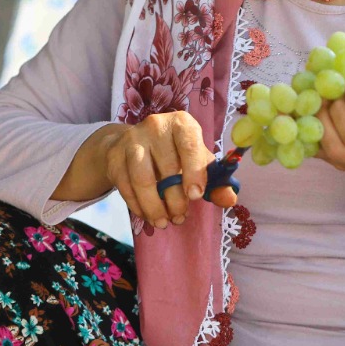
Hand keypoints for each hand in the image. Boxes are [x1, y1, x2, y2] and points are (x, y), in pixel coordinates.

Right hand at [101, 112, 214, 229]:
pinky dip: (138, 206)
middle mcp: (155, 126)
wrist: (133, 144)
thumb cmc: (174, 153)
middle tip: (180, 217)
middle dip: (175, 199)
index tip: (196, 196)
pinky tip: (148, 215)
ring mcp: (132, 139)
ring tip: (164, 222)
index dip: (194, 172)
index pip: (189, 145)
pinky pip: (126, 187)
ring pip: (142, 180)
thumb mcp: (197, 162)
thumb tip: (230, 199)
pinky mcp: (114, 156)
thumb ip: (215, 181)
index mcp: (182, 123)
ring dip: (154, 206)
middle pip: (167, 168)